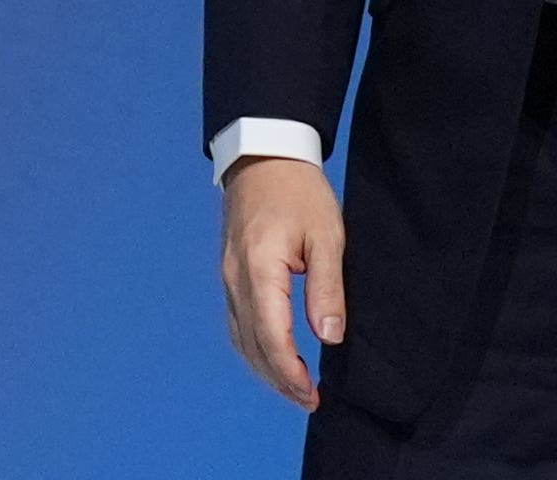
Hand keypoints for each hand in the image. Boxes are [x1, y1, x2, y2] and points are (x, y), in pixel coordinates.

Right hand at [220, 156, 347, 411]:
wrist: (264, 155)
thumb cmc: (299, 191)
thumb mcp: (326, 235)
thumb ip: (326, 287)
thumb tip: (329, 336)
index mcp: (259, 270)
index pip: (271, 337)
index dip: (290, 372)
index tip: (312, 394)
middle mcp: (235, 280)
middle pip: (252, 346)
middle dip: (279, 379)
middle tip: (308, 400)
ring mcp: (228, 278)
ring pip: (240, 339)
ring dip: (265, 369)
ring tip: (294, 387)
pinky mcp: (230, 275)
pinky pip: (237, 323)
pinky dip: (255, 348)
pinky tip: (273, 357)